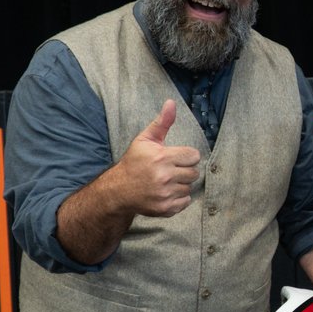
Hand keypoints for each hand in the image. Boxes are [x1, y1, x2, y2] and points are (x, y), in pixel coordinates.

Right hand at [117, 100, 201, 216]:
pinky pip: (185, 201)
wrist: (118, 190)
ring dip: (181, 184)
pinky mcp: (165, 208)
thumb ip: (162, 122)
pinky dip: (178, 198)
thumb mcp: (145, 140)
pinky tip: (166, 192)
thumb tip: (171, 102)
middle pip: (194, 172)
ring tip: (166, 181)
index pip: (193, 156)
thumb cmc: (134, 162)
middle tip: (170, 170)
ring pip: (189, 187)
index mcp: (162, 157)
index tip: (175, 158)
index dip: (185, 156)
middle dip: (184, 170)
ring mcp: (165, 194)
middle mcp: (164, 176)